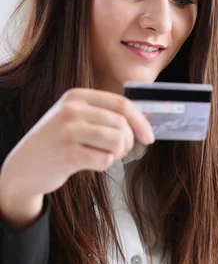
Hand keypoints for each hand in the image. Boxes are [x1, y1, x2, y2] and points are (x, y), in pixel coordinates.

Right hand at [0, 88, 153, 224]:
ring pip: (117, 140)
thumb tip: (143, 123)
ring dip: (118, 153)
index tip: (149, 137)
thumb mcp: (75, 117)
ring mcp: (68, 131)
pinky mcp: (67, 154)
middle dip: (128, 142)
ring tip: (106, 156)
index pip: (121, 104)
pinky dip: (105, 165)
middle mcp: (71, 110)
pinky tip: (90, 164)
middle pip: (122, 124)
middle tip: (118, 151)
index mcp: (77, 96)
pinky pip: (105, 160)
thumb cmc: (58, 142)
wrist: (22, 167)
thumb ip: (104, 114)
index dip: (141, 121)